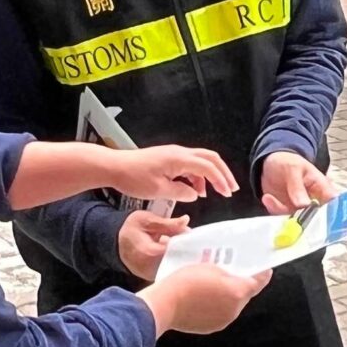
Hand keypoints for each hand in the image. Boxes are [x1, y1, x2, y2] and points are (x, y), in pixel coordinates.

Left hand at [109, 145, 236, 203]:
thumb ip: (181, 192)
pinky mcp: (168, 158)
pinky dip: (197, 176)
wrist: (115, 167)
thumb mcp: (159, 190)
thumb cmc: (133, 177)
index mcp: (179, 159)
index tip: (227, 193)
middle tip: (231, 188)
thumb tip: (195, 194)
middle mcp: (179, 153)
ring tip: (213, 193)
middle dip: (223, 173)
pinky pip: (190, 165)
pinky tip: (195, 190)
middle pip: (210, 158)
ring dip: (210, 175)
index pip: (208, 168)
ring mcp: (174, 154)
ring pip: (201, 161)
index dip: (220, 180)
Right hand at [116, 210, 190, 280]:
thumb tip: (186, 221)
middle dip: (186, 250)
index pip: (177, 249)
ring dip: (181, 257)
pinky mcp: (153, 278)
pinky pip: (169, 272)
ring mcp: (151, 275)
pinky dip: (174, 263)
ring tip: (183, 246)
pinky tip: (176, 254)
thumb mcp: (147, 220)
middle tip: (189, 240)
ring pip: (174, 268)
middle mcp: (151, 268)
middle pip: (177, 261)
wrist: (117, 243)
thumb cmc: (132, 229)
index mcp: (150, 252)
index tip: (191, 235)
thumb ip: (168, 223)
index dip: (187, 242)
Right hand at [142, 263, 268, 335]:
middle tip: (232, 273)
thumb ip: (228, 272)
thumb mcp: (210, 267)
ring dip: (228, 296)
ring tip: (215, 286)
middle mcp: (235, 309)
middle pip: (244, 294)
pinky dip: (217, 306)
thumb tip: (234, 276)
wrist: (165, 304)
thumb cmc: (187, 280)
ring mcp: (224, 320)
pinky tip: (205, 298)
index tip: (264, 268)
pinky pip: (220, 314)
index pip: (258, 282)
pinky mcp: (212, 327)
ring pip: (232, 305)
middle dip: (240, 284)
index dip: (262, 274)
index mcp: (238, 292)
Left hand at [260, 151, 334, 213]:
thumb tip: (304, 204)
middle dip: (304, 220)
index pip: (333, 204)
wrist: (269, 164)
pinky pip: (283, 217)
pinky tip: (267, 198)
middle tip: (290, 215)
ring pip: (298, 220)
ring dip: (282, 212)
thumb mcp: (293, 168)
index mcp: (323, 187)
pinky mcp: (287, 212)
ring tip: (269, 197)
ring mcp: (301, 209)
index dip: (331, 214)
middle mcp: (315, 201)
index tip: (318, 218)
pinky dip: (274, 210)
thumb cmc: (287, 161)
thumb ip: (298, 187)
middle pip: (317, 218)